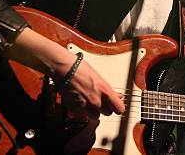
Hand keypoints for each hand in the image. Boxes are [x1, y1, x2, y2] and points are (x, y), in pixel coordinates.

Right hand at [5, 27, 124, 118]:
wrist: (64, 68)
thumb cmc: (80, 68)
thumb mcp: (99, 77)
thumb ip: (108, 90)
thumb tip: (117, 96)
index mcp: (105, 90)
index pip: (119, 109)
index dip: (118, 108)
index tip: (116, 106)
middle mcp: (96, 100)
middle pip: (108, 113)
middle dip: (105, 107)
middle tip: (100, 100)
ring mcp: (86, 105)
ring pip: (96, 116)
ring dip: (94, 110)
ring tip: (89, 100)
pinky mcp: (75, 109)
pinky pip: (83, 115)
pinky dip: (82, 111)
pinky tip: (80, 101)